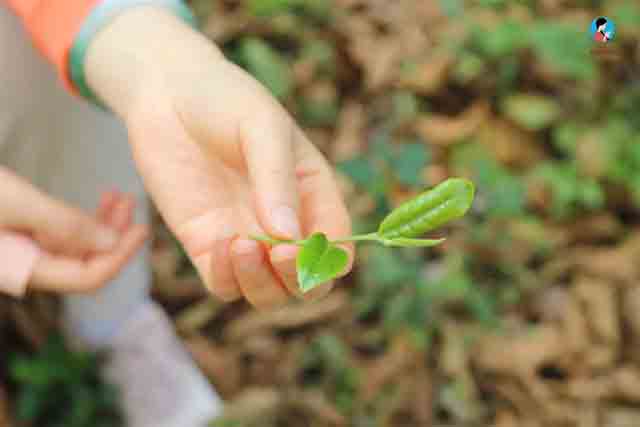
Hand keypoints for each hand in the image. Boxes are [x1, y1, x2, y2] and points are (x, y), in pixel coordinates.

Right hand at [0, 167, 147, 292]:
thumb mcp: (18, 203)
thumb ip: (64, 224)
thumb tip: (112, 242)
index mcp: (23, 272)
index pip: (86, 278)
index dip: (119, 255)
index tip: (142, 230)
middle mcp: (25, 269)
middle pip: (85, 262)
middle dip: (115, 234)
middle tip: (131, 202)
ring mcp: (23, 256)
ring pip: (76, 247)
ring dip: (103, 223)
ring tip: (121, 197)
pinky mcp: (20, 239)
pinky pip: (62, 236)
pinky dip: (83, 219)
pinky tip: (103, 201)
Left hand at [85, 7, 353, 308]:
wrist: (166, 93)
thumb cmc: (225, 100)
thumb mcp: (262, 127)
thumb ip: (276, 179)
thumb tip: (287, 237)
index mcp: (312, 195)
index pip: (337, 247)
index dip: (329, 260)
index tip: (304, 244)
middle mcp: (283, 224)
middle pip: (306, 282)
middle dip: (298, 280)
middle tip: (279, 253)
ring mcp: (246, 238)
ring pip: (268, 293)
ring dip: (262, 283)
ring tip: (242, 244)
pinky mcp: (206, 244)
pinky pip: (224, 285)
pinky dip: (227, 278)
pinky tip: (221, 244)